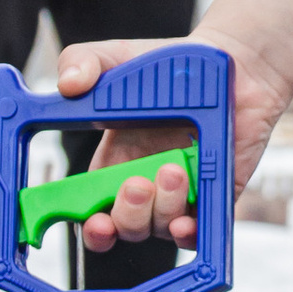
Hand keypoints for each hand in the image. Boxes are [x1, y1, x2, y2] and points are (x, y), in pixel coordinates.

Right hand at [54, 29, 290, 220]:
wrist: (227, 63)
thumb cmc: (168, 64)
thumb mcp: (115, 57)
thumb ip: (82, 61)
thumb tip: (65, 85)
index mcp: (113, 163)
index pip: (91, 210)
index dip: (89, 226)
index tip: (92, 220)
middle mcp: (145, 185)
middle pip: (125, 228)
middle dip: (126, 216)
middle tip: (138, 184)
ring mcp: (181, 194)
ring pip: (160, 229)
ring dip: (162, 209)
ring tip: (175, 169)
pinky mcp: (215, 195)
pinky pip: (201, 231)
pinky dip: (189, 234)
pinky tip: (185, 222)